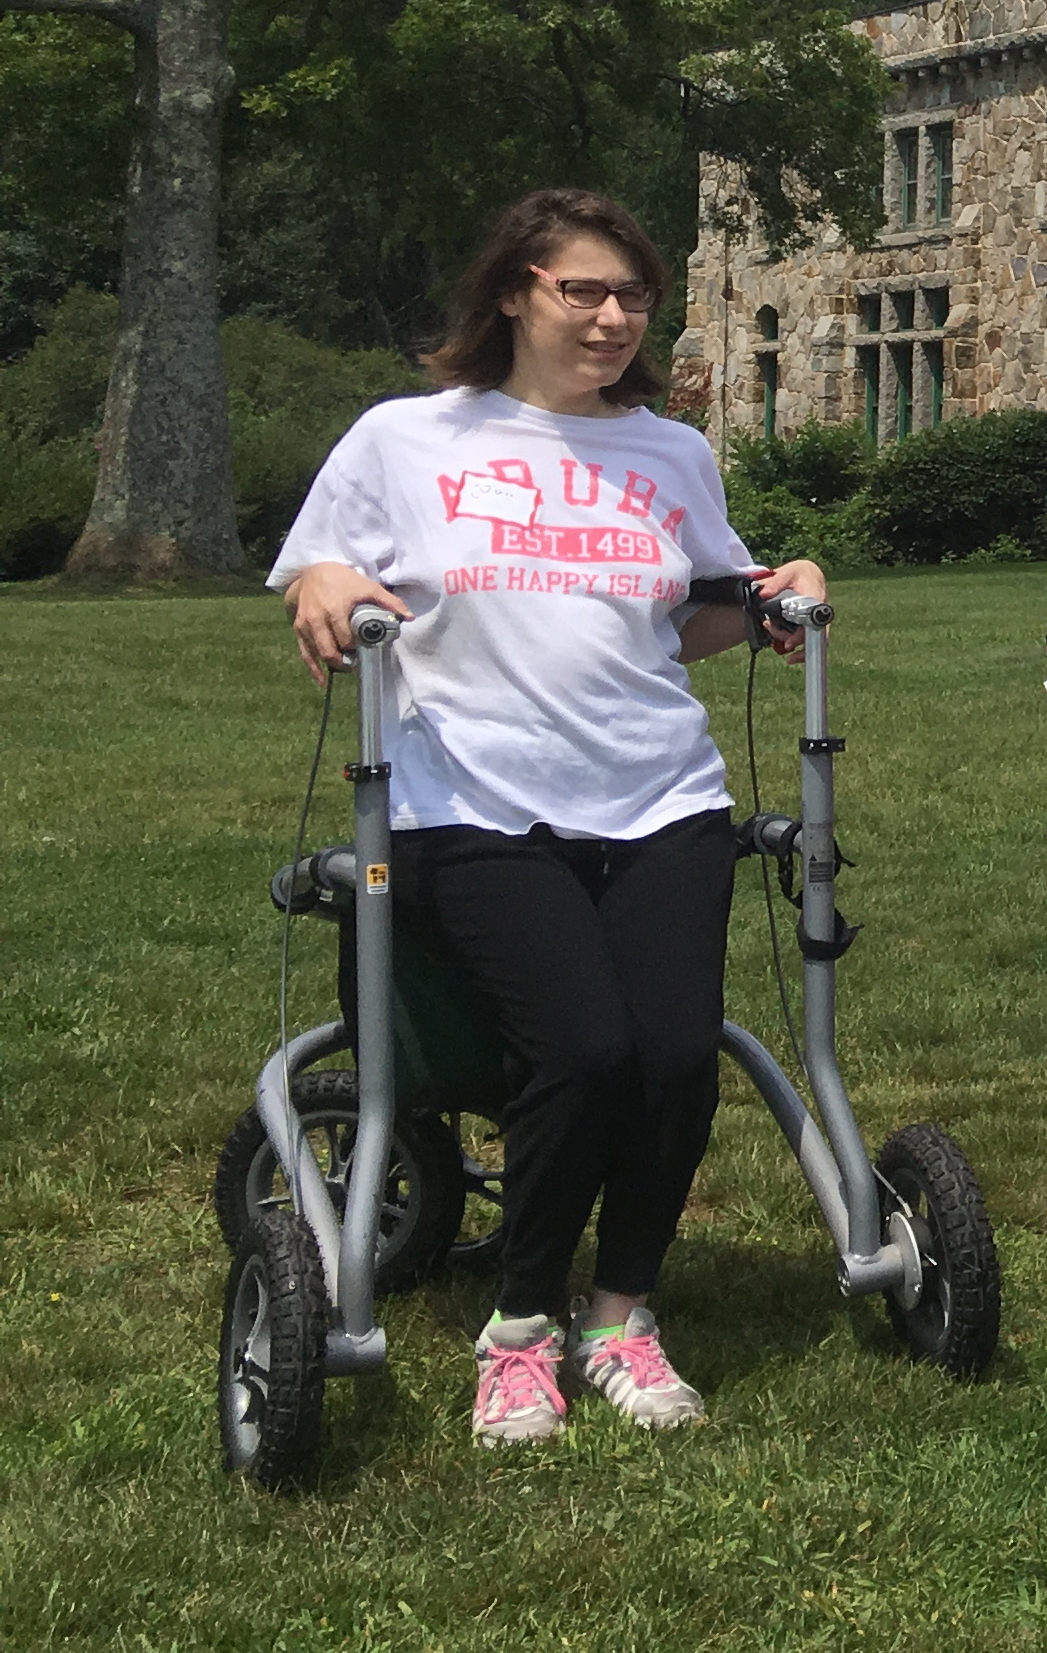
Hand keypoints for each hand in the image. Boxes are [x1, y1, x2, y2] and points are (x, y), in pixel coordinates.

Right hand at [285, 562, 412, 684]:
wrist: (313, 572)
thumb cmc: (342, 580)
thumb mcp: (367, 586)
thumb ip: (388, 601)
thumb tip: (409, 617)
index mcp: (335, 610)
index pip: (346, 640)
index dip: (357, 649)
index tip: (366, 652)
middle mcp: (318, 619)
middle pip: (331, 651)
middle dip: (344, 661)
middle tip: (357, 663)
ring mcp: (306, 625)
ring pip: (319, 653)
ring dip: (333, 663)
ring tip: (346, 665)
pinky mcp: (298, 628)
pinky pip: (305, 653)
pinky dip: (313, 668)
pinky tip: (322, 680)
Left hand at [753, 560, 826, 663]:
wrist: (809, 575)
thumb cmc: (800, 574)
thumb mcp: (788, 572)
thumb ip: (776, 582)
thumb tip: (763, 594)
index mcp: (816, 599)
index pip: (812, 620)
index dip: (802, 634)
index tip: (790, 642)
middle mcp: (820, 613)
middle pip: (814, 635)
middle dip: (795, 641)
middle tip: (778, 639)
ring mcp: (818, 621)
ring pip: (813, 641)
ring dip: (794, 645)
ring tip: (777, 641)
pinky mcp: (813, 627)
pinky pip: (811, 643)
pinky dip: (801, 652)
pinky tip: (791, 658)